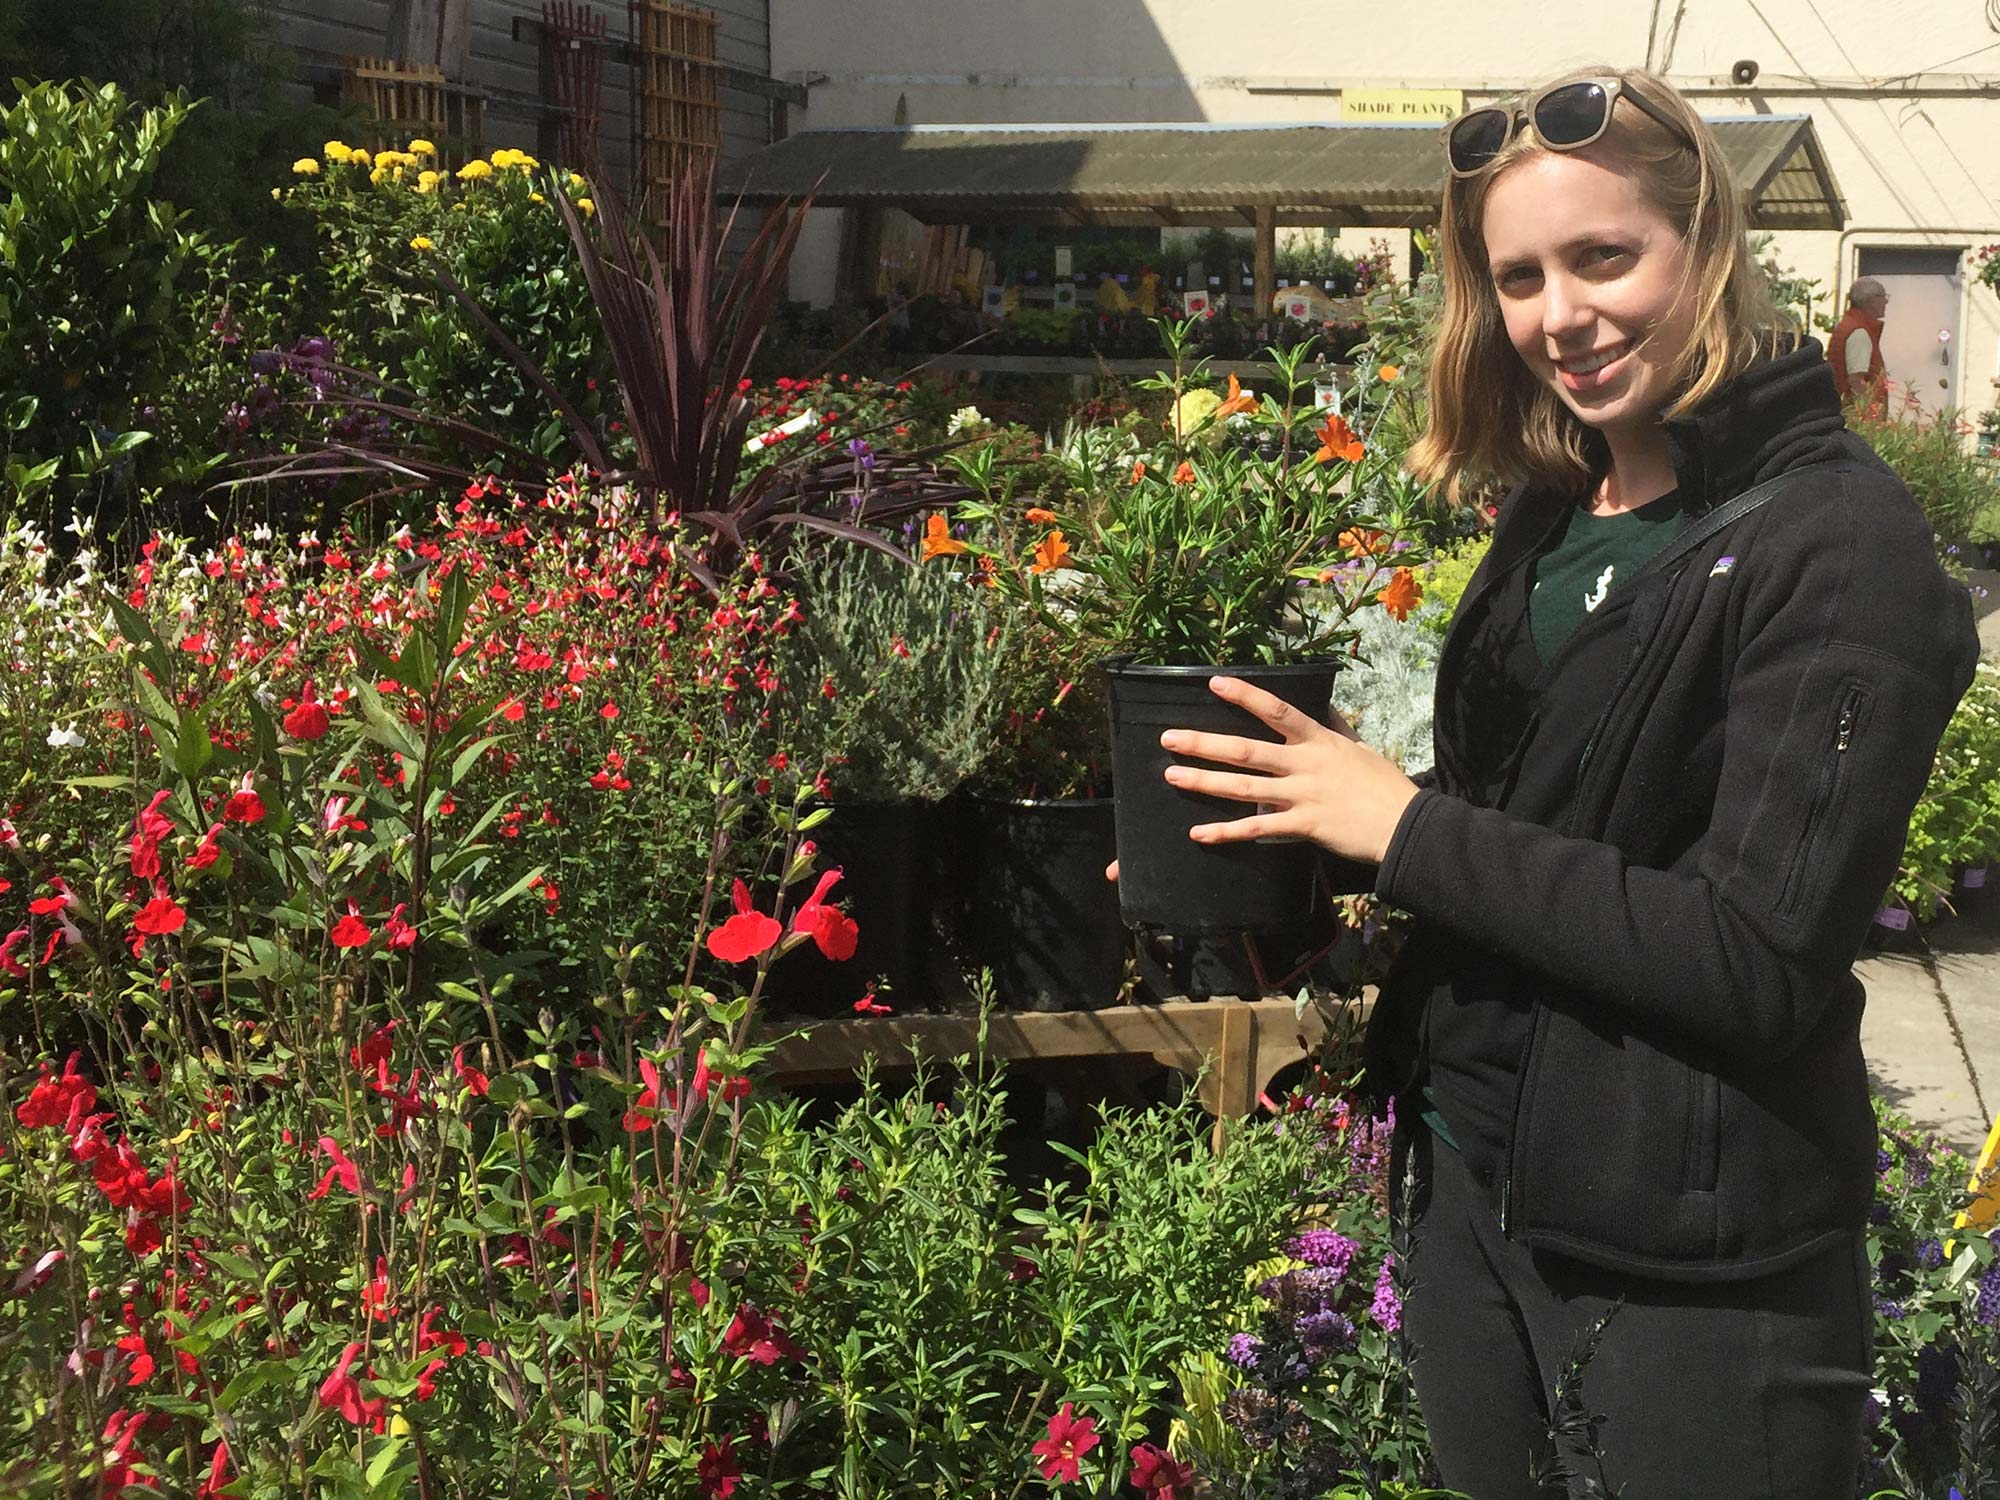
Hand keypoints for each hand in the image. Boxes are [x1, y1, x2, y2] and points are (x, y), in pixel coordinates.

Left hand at [1155, 676, 1420, 864]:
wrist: (1407, 825)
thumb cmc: (1384, 786)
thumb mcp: (1360, 747)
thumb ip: (1335, 728)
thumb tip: (1323, 708)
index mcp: (1319, 741)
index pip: (1276, 711)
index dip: (1245, 696)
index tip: (1214, 683)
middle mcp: (1305, 764)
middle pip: (1246, 750)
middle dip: (1204, 743)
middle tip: (1169, 738)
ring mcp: (1302, 796)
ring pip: (1244, 787)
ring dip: (1205, 781)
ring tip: (1172, 776)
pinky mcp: (1304, 826)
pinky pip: (1258, 829)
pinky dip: (1227, 832)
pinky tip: (1199, 833)